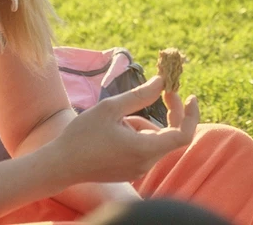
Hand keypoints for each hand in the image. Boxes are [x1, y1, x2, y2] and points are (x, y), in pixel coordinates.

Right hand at [51, 76, 198, 185]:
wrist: (61, 165)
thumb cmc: (83, 135)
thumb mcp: (111, 108)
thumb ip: (139, 95)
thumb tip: (161, 82)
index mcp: (144, 149)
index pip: (183, 135)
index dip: (190, 114)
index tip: (189, 95)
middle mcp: (146, 164)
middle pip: (170, 135)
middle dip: (168, 112)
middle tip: (162, 89)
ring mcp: (139, 170)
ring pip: (155, 139)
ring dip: (145, 123)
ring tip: (116, 120)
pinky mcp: (131, 171)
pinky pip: (145, 148)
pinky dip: (138, 133)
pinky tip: (113, 131)